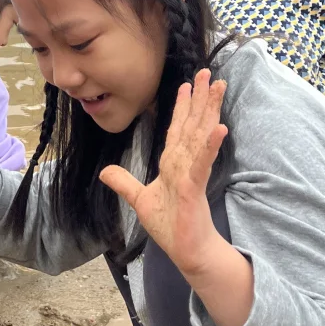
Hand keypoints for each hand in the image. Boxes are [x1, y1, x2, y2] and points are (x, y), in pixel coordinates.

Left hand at [100, 69, 228, 277]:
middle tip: (207, 72)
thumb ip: (124, 183)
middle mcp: (184, 162)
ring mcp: (191, 171)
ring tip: (218, 87)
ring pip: (200, 134)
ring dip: (209, 110)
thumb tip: (104, 171)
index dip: (182, 106)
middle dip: (199, 97)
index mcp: (172, 163)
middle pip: (192, 123)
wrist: (187, 252)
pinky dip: (210, 145)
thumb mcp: (140, 200)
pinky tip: (220, 128)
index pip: (177, 128)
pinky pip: (202, 162)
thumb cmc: (170, 227)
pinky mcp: (194, 186)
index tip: (186, 84)